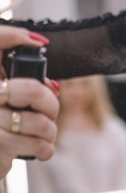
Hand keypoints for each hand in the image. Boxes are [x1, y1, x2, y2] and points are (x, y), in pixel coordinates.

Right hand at [0, 26, 57, 177]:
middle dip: (51, 106)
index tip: (42, 53)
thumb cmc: (0, 127)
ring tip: (43, 136)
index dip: (18, 42)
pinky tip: (40, 150)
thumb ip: (25, 84)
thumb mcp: (6, 97)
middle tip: (49, 115)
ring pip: (41, 123)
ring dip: (50, 133)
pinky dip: (46, 150)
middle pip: (33, 90)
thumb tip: (53, 85)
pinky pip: (38, 146)